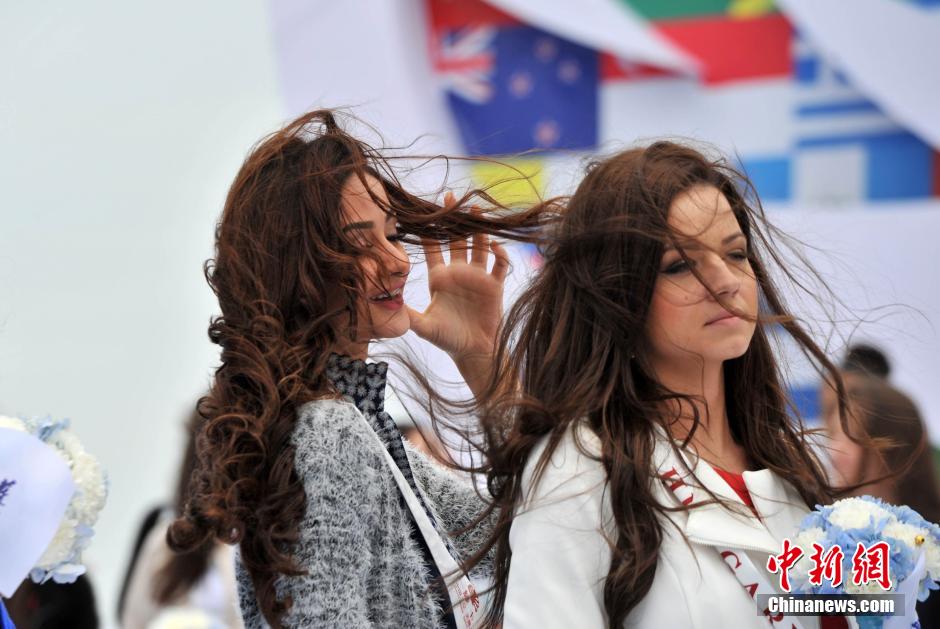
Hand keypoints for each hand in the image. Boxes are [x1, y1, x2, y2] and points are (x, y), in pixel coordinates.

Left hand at [407, 194, 509, 363]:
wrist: (473, 351)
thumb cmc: (447, 339)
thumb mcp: (424, 327)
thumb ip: (408, 314)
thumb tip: (386, 304)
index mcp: (439, 278)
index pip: (432, 249)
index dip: (428, 232)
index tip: (424, 213)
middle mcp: (458, 273)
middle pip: (456, 240)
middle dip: (454, 220)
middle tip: (451, 198)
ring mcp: (477, 277)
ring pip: (478, 246)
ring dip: (478, 229)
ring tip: (476, 210)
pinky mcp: (494, 286)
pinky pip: (499, 265)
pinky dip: (499, 254)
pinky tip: (495, 246)